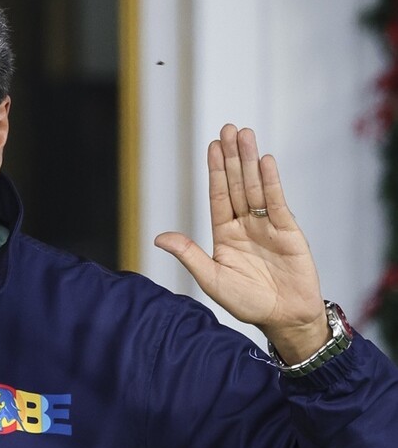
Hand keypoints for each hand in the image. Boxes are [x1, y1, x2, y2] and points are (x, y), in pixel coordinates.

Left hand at [154, 124, 329, 362]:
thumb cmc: (247, 302)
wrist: (285, 319)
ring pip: (255, 187)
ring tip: (245, 134)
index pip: (218, 195)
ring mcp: (267, 225)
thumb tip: (158, 238)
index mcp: (224, 233)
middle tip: (228, 128)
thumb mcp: (212, 279)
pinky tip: (264, 161)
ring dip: (249, 161)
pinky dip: (270, 181)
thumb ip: (189, 255)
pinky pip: (277, 202)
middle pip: (236, 184)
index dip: (215, 170)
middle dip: (232, 157)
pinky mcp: (288, 230)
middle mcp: (244, 224)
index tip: (212, 146)